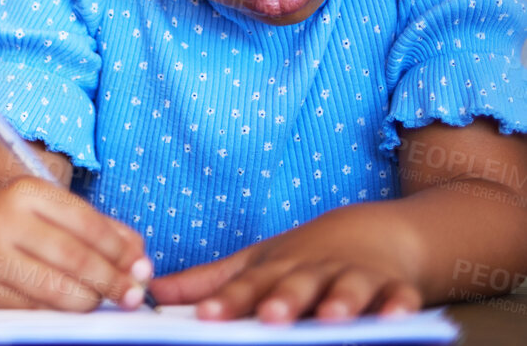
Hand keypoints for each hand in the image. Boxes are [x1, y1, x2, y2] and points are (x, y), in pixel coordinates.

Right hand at [0, 174, 151, 309]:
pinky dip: (60, 311)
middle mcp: (4, 219)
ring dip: (89, 300)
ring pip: (56, 289)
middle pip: (74, 258)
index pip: (87, 224)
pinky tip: (71, 305)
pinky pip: (35, 307)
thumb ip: (100, 228)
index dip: (120, 251)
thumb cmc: (18, 219)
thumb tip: (139, 259)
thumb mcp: (54, 208)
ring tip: (100, 299)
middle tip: (132, 294)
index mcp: (26, 191)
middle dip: (112, 281)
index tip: (141, 268)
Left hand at [152, 217, 422, 321]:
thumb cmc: (303, 258)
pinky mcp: (395, 286)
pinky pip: (401, 297)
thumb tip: (151, 290)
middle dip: (283, 301)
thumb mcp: (255, 263)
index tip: (206, 317)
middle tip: (269, 317)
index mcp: (276, 270)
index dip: (227, 302)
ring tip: (331, 317)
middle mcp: (313, 272)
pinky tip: (397, 318)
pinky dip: (400, 305)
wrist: (373, 233)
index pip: (247, 286)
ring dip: (341, 301)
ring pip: (348, 289)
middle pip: (296, 286)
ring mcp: (355, 277)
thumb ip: (207, 282)